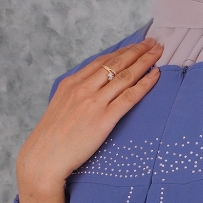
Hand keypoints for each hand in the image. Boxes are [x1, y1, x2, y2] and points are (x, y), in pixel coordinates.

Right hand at [15, 40, 163, 202]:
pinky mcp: (104, 119)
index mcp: (70, 84)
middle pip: (116, 63)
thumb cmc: (52, 137)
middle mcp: (82, 88)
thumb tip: (93, 86)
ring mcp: (94, 103)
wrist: (43, 159)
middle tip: (154, 42)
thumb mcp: (60, 106)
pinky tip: (156, 75)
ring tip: (159, 52)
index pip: (102, 61)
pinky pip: (130, 97)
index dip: (122, 51)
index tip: (136, 45)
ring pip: (125, 76)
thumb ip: (76, 93)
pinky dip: (145, 84)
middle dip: (137, 50)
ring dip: (145, 61)